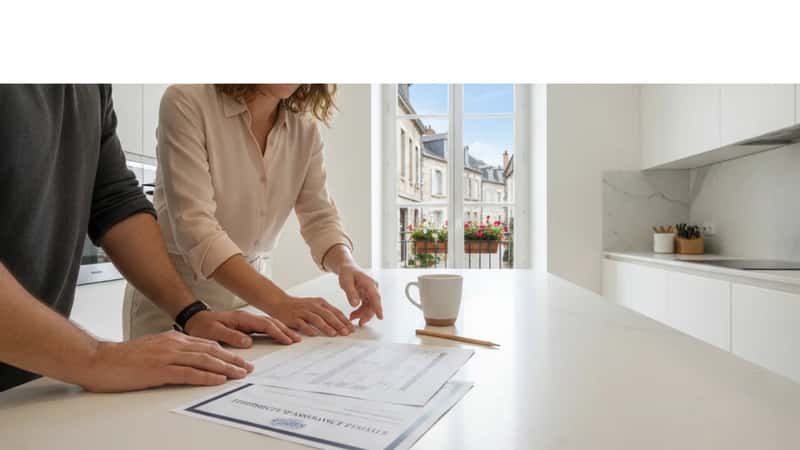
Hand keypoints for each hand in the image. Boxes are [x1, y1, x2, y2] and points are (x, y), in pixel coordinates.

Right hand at [81, 331, 252, 391]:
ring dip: (225, 368)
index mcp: (173, 339)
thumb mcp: (153, 347)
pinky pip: (188, 373)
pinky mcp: (159, 370)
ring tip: (239, 374)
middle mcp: (174, 344)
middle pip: (210, 350)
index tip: (239, 359)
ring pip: (204, 360)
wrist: (99, 360)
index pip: (206, 344)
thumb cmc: (123, 358)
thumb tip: (187, 356)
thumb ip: (171, 349)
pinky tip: (217, 380)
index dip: (225, 352)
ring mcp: (167, 356)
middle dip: (232, 359)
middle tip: (248, 368)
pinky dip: (206, 376)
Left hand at [184, 310, 301, 346]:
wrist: (195, 320)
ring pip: (269, 324)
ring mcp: (247, 322)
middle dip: (285, 331)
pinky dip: (274, 331)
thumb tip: (248, 342)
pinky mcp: (245, 326)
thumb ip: (231, 336)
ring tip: (293, 338)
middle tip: (297, 340)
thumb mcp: (214, 332)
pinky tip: (280, 336)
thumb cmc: (203, 327)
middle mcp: (246, 318)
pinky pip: (264, 328)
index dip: (277, 332)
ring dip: (282, 330)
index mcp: (241, 318)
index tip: (287, 340)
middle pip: (271, 323)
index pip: (264, 324)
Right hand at [271, 296, 355, 336]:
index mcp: (320, 303)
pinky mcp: (294, 318)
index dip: (344, 320)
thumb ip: (326, 313)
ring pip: (317, 319)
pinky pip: (302, 324)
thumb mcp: (315, 306)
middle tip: (346, 332)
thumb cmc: (300, 307)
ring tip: (334, 334)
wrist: (280, 303)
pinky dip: (309, 329)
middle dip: (338, 324)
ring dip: (326, 327)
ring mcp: (303, 311)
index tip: (352, 328)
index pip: (335, 312)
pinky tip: (314, 334)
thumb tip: (341, 324)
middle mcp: (313, 306)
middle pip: (328, 315)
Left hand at [338, 265, 382, 326]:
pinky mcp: (367, 295)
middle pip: (373, 304)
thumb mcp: (346, 282)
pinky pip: (366, 306)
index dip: (378, 308)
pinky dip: (360, 311)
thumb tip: (355, 304)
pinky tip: (354, 315)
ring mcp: (370, 292)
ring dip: (362, 314)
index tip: (380, 317)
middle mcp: (372, 288)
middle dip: (367, 315)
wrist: (347, 268)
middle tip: (360, 323)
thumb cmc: (347, 273)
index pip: (375, 297)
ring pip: (370, 307)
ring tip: (352, 318)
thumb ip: (350, 293)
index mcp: (369, 283)